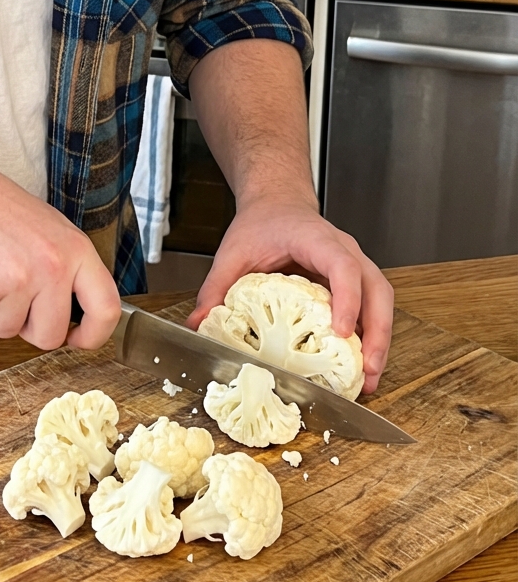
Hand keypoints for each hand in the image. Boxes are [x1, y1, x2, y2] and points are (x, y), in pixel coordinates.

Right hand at [0, 148, 120, 351]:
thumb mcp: (49, 227)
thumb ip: (67, 268)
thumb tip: (77, 313)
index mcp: (75, 249)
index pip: (105, 308)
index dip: (94, 335)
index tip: (77, 338)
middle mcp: (51, 267)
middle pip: (50, 336)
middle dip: (29, 328)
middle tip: (13, 297)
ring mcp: (16, 280)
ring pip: (8, 330)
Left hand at [185, 195, 393, 393]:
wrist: (277, 203)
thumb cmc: (262, 223)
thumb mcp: (233, 253)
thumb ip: (215, 288)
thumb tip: (198, 324)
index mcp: (316, 239)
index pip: (342, 266)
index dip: (347, 299)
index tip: (341, 331)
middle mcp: (344, 250)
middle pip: (376, 288)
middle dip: (377, 332)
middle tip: (366, 370)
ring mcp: (354, 264)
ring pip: (382, 300)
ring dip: (380, 339)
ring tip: (369, 378)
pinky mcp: (355, 280)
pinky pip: (372, 307)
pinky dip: (372, 336)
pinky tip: (361, 365)